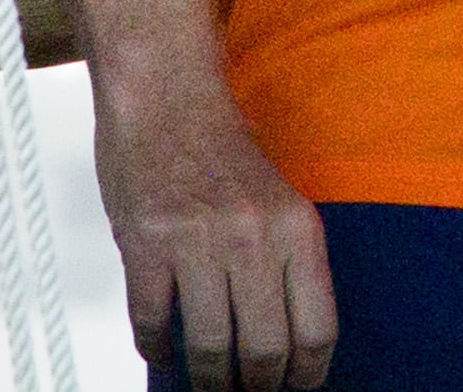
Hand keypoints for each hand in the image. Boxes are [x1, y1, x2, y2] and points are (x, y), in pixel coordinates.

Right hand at [96, 74, 336, 386]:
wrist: (168, 101)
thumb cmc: (226, 157)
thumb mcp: (279, 202)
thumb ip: (285, 262)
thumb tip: (286, 339)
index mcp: (298, 229)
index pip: (316, 328)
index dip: (308, 375)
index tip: (298, 390)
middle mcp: (255, 239)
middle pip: (265, 350)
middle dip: (257, 386)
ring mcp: (198, 244)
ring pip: (210, 347)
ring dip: (208, 380)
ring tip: (208, 387)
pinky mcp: (146, 247)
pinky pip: (153, 324)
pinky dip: (158, 348)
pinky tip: (163, 351)